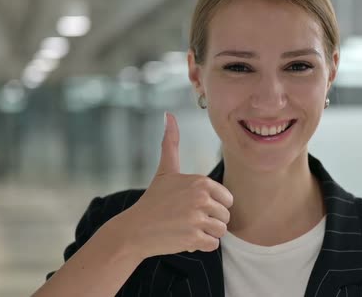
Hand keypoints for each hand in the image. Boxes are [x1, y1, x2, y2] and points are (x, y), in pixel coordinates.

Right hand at [117, 112, 232, 258]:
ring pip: (221, 231)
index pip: (228, 199)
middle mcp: (201, 198)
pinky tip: (184, 239)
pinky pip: (213, 245)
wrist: (134, 229)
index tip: (192, 206)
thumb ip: (171, 143)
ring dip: (206, 234)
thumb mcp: (165, 170)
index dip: (213, 206)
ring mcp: (197, 219)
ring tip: (187, 228)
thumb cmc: (153, 200)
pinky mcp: (193, 238)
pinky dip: (201, 246)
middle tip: (187, 219)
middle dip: (210, 221)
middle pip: (226, 216)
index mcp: (200, 182)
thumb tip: (168, 115)